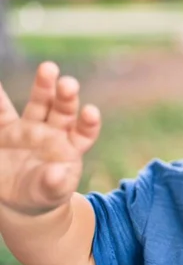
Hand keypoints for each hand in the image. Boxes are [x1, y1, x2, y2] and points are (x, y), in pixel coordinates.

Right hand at [0, 62, 100, 215]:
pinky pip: (2, 112)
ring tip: (49, 68)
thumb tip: (57, 174)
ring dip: (44, 86)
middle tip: (69, 84)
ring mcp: (31, 127)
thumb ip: (54, 184)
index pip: (84, 132)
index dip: (89, 122)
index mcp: (71, 147)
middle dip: (67, 96)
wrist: (17, 197)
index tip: (91, 112)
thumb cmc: (42, 194)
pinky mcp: (6, 129)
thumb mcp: (50, 193)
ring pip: (40, 103)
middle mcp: (54, 132)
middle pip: (64, 110)